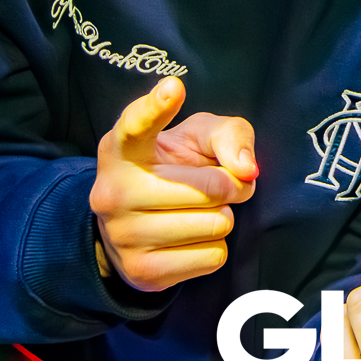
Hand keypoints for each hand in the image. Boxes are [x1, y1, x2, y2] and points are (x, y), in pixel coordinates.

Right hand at [90, 76, 257, 291]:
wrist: (134, 226)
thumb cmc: (172, 169)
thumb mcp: (196, 138)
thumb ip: (229, 134)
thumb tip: (246, 169)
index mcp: (122, 148)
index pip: (137, 124)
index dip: (156, 107)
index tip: (173, 89)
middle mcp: (114, 190)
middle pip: (213, 188)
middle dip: (227, 186)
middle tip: (210, 185)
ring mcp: (124, 234)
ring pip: (216, 224)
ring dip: (220, 217)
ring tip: (193, 211)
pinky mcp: (143, 271)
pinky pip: (213, 256)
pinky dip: (213, 247)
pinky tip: (188, 238)